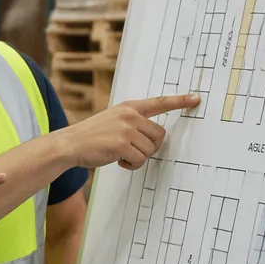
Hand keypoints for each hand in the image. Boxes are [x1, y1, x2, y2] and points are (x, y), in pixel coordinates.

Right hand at [55, 94, 199, 169]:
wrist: (69, 144)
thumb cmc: (91, 136)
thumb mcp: (112, 120)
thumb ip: (132, 123)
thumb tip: (154, 137)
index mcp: (128, 107)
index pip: (159, 102)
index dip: (179, 101)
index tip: (195, 99)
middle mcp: (129, 115)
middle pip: (159, 135)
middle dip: (149, 147)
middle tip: (133, 151)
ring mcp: (126, 129)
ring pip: (150, 150)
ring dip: (138, 158)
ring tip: (120, 155)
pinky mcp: (122, 144)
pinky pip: (140, 160)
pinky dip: (131, 165)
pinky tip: (117, 160)